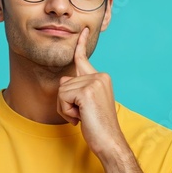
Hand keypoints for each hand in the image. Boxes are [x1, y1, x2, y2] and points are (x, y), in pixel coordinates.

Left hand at [57, 28, 125, 155]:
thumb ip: (75, 89)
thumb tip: (64, 80)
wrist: (110, 142)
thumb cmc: (98, 126)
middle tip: (82, 115)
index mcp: (101, 78)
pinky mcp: (87, 91)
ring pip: (62, 90)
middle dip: (66, 102)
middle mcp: (99, 76)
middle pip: (65, 82)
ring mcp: (94, 82)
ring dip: (66, 108)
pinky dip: (66, 111)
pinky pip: (62, 97)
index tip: (83, 30)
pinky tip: (80, 118)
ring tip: (82, 117)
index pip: (84, 59)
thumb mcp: (84, 104)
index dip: (81, 44)